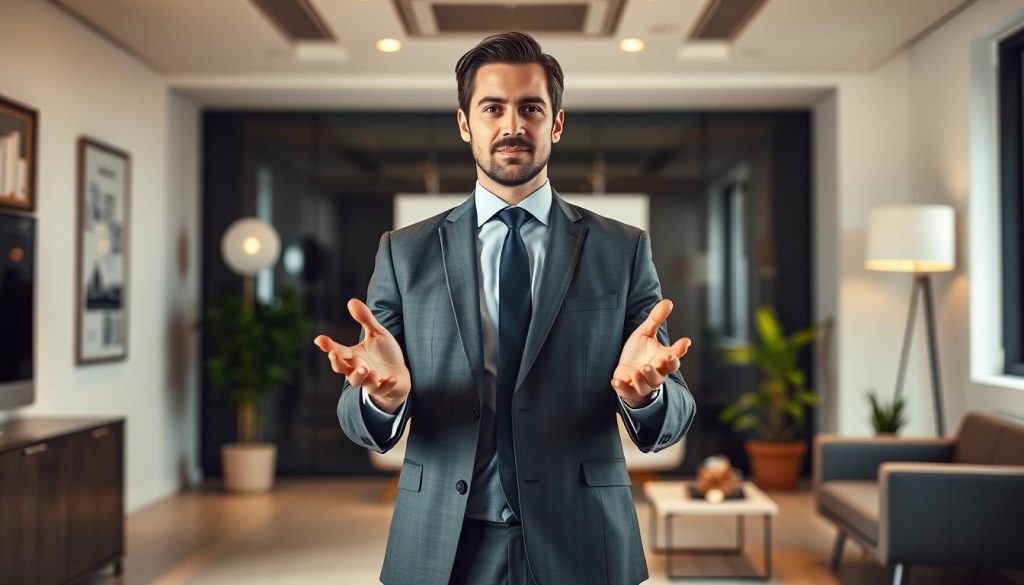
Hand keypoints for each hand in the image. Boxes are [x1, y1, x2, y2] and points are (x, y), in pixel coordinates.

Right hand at [314, 298, 410, 413]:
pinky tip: (391, 378)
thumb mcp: (377, 334)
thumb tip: (351, 300)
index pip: (337, 351)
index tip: (319, 339)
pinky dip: (386, 384)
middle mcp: (357, 369)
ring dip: (360, 376)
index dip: (328, 346)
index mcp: (353, 356)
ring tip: (365, 369)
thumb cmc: (384, 354)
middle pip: (342, 369)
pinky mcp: (383, 388)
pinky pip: (382, 388)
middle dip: (337, 363)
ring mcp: (369, 380)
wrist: (399, 375)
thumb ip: (365, 319)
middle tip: (334, 355)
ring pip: (359, 382)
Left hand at [611, 299, 690, 407]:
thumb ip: (656, 319)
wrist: (627, 370)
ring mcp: (642, 383)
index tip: (685, 341)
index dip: (680, 350)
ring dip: (642, 379)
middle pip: (662, 374)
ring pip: (646, 385)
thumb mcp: (646, 333)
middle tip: (658, 361)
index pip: (675, 357)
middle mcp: (656, 373)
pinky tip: (616, 381)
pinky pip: (628, 392)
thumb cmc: (640, 352)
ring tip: (637, 371)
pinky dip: (622, 387)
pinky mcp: (629, 389)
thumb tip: (668, 301)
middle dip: (660, 369)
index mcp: (663, 359)